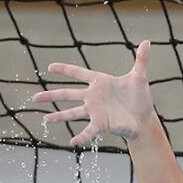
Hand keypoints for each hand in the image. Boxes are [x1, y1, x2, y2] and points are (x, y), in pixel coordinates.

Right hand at [33, 40, 155, 147]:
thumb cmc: (140, 98)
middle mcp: (93, 97)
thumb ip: (141, 59)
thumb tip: (147, 41)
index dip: (65, 69)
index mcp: (100, 82)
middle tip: (36, 97)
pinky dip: (81, 136)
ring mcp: (95, 111)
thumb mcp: (140, 77)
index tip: (50, 67)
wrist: (144, 118)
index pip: (79, 73)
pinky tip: (73, 141)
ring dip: (58, 116)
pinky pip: (88, 130)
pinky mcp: (101, 124)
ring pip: (72, 112)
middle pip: (68, 94)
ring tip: (45, 119)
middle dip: (52, 95)